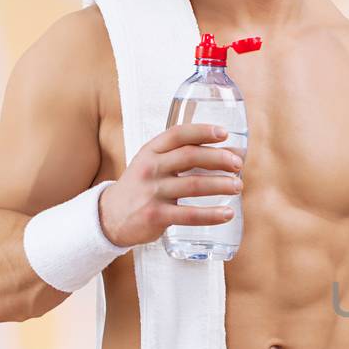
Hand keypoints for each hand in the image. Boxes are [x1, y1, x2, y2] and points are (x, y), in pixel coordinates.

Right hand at [98, 122, 244, 247]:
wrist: (110, 217)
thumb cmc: (141, 187)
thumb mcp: (151, 164)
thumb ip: (179, 157)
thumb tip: (228, 154)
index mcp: (151, 151)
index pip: (177, 134)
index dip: (202, 131)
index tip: (224, 133)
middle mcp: (150, 168)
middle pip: (189, 156)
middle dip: (218, 158)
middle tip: (238, 164)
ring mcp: (152, 192)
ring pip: (193, 185)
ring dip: (220, 184)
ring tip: (238, 186)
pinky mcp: (155, 215)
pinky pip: (189, 215)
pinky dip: (211, 214)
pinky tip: (228, 213)